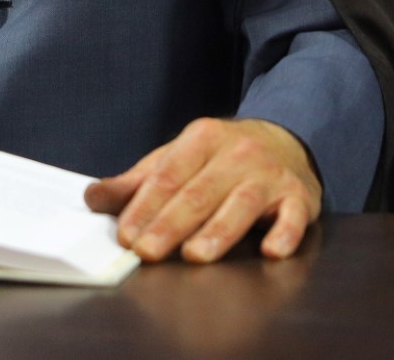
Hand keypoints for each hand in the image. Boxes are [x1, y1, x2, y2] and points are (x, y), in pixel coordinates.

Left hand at [83, 117, 321, 262]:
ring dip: (218, 231)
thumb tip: (92, 198)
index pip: (169, 175)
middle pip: (199, 192)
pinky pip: (293, 216)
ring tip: (195, 256)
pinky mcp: (300, 197)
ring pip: (242, 203)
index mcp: (202, 138)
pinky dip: (285, 233)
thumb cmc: (220, 159)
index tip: (126, 235)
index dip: (146, 206)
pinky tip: (272, 251)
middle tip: (148, 252)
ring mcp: (270, 174)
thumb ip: (138, 182)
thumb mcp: (179, 158)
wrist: (285, 141)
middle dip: (171, 223)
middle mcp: (237, 153)